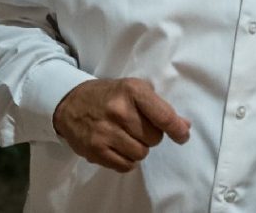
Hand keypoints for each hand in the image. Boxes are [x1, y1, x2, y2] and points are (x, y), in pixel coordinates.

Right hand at [52, 78, 190, 172]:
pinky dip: (127, 160)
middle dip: (152, 135)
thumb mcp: (135, 90)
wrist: (71, 103)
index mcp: (133, 91)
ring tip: (128, 137)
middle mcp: (119, 111)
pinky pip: (125, 166)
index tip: (183, 136)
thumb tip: (184, 126)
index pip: (164, 116)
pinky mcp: (95, 150)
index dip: (177, 130)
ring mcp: (105, 132)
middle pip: (154, 138)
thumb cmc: (110, 95)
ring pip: (141, 153)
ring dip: (139, 148)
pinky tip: (119, 147)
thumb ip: (160, 107)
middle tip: (139, 127)